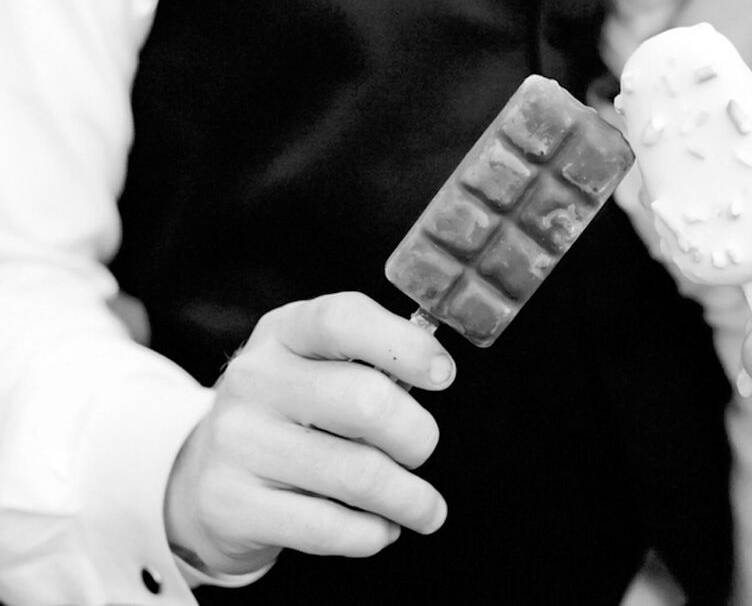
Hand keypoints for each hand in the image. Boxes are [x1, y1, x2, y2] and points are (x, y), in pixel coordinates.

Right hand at [164, 292, 454, 575]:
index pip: (344, 319)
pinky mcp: (232, 504)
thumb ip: (372, 359)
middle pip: (366, 402)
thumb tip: (435, 373)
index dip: (405, 346)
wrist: (204, 476)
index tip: (443, 375)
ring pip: (357, 474)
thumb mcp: (316, 364)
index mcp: (284, 331)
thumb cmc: (290, 412)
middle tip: (421, 451)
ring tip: (425, 508)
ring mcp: (238, 442)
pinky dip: (371, 534)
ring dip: (409, 498)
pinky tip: (381, 529)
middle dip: (417, 436)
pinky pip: (327, 527)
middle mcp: (255, 379)